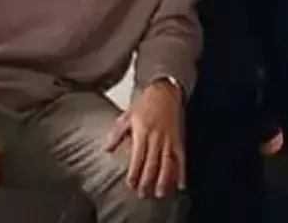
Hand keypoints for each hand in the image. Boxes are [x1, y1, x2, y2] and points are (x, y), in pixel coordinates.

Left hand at [104, 81, 184, 198]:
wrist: (164, 92)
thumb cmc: (145, 104)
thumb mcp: (126, 116)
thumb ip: (116, 134)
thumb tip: (106, 149)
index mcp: (142, 132)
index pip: (137, 157)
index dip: (134, 172)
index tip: (131, 184)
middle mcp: (156, 137)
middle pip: (152, 163)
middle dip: (147, 181)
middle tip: (142, 194)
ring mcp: (168, 139)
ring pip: (166, 163)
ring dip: (163, 180)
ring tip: (159, 194)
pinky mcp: (178, 140)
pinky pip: (180, 158)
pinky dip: (182, 172)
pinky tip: (180, 185)